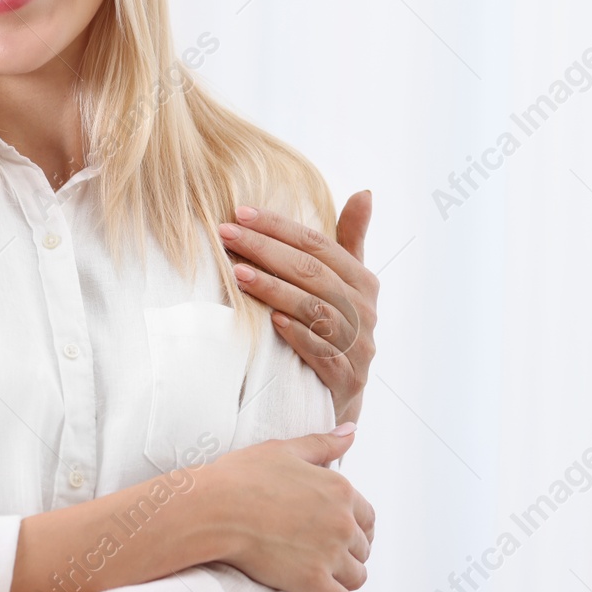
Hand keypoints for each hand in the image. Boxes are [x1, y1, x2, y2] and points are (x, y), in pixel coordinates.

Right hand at [205, 426, 374, 591]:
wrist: (215, 509)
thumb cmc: (242, 477)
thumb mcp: (285, 450)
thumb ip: (323, 444)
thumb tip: (352, 431)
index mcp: (339, 489)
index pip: (367, 517)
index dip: (356, 527)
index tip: (342, 534)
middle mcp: (343, 522)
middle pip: (362, 548)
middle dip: (348, 553)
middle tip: (327, 556)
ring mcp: (330, 554)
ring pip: (356, 577)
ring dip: (345, 580)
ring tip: (328, 581)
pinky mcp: (315, 583)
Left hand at [219, 191, 378, 424]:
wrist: (340, 399)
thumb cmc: (335, 329)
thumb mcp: (345, 284)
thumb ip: (349, 240)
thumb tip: (365, 192)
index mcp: (363, 282)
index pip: (318, 245)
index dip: (279, 227)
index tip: (240, 213)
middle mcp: (365, 312)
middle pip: (312, 272)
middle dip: (266, 250)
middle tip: (226, 235)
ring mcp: (358, 347)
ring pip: (314, 309)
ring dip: (275, 289)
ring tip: (238, 274)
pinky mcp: (347, 380)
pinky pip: (322, 353)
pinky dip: (297, 335)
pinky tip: (271, 321)